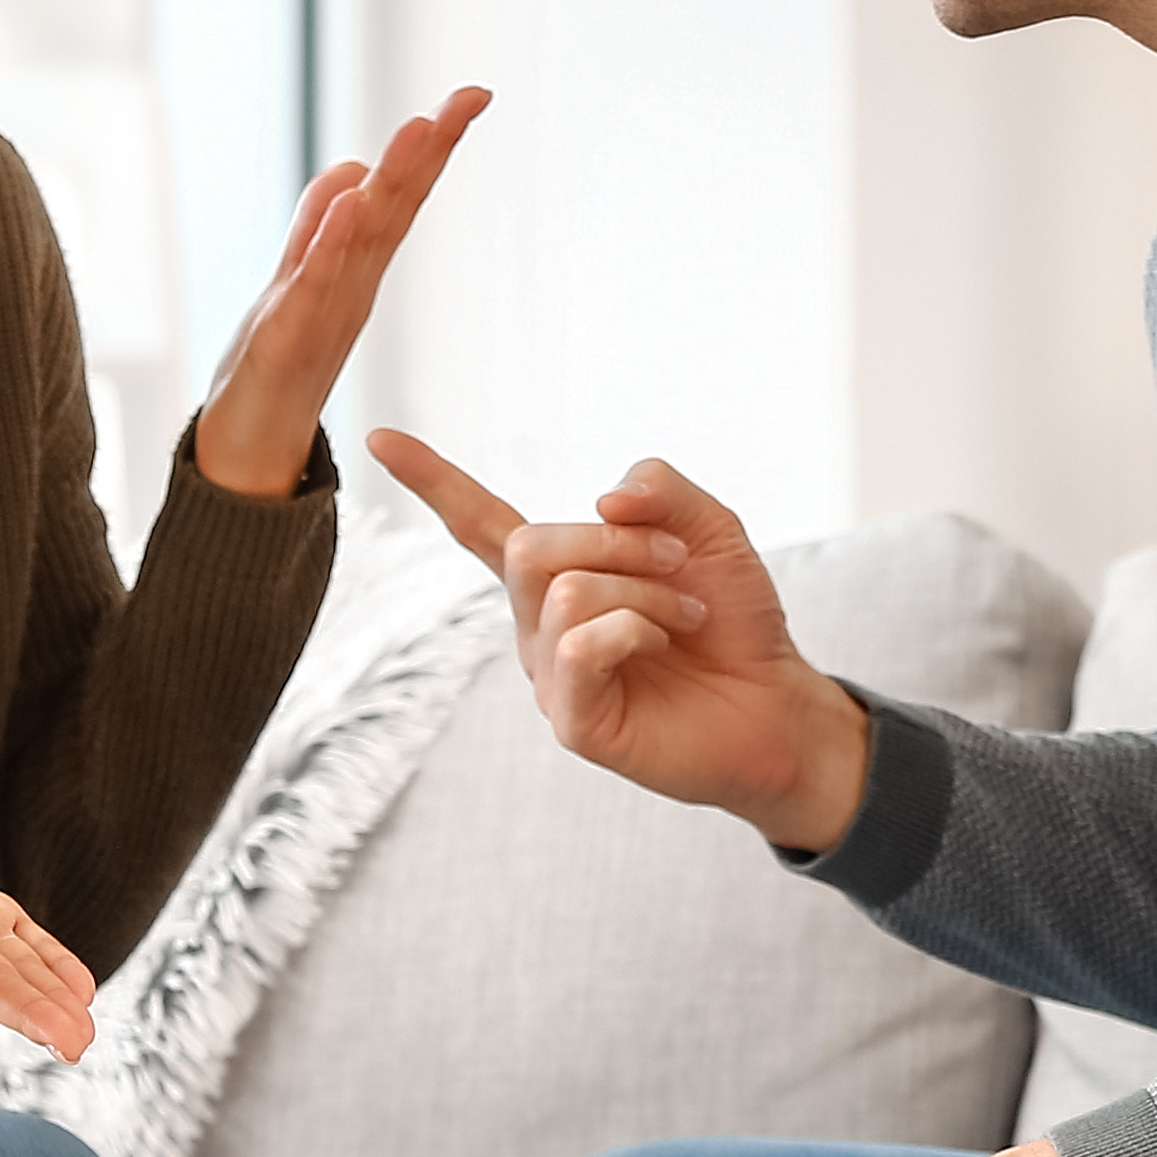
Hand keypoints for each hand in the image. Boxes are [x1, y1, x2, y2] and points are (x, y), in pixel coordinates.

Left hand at [193, 86, 491, 498]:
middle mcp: (351, 285)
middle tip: (467, 99)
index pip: (400, 196)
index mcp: (355, 269)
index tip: (471, 96)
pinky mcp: (288, 337)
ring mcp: (323, 311)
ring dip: (393, 182)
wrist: (247, 457)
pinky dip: (333, 241)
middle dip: (430, 151)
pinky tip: (352, 200)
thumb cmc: (275, 375)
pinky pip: (315, 283)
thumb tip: (351, 168)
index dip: (433, 146)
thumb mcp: (297, 283)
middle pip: (396, 208)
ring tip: (419, 129)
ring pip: (366, 238)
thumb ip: (321, 227)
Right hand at [364, 440, 870, 851]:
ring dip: (646, 591)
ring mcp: (551, 674)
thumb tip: (604, 498)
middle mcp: (539, 624)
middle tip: (674, 562)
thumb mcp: (710, 528)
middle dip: (614, 541)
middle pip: (530, 546)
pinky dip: (633, 629)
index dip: (432, 480)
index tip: (378, 434)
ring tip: (685, 617)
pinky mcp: (575, 721)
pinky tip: (661, 645)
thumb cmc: (733, 620)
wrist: (778, 703)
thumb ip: (660, 490)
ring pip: (567, 593)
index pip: (479, 523)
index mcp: (558, 575)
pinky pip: (581, 649)